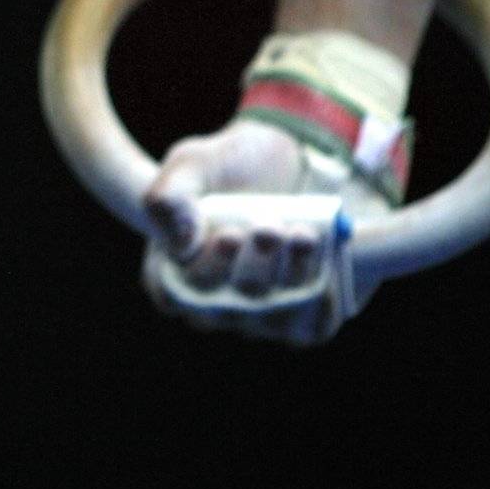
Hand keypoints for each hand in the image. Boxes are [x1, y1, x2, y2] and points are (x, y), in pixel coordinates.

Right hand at [141, 119, 387, 344]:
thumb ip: (169, 197)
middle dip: (252, 266)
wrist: (290, 164)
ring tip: (301, 231)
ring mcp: (255, 314)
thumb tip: (181, 244)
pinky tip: (320, 249)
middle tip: (268, 227)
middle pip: (225, 307)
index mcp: (170, 268)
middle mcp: (210, 301)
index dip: (203, 272)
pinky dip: (319, 287)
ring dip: (289, 272)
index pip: (172, 296)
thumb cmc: (229, 169)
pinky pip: (310, 324)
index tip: (228, 234)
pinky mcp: (301, 316)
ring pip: (270, 314)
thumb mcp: (192, 164)